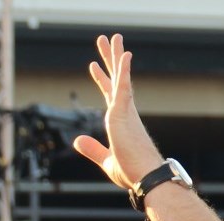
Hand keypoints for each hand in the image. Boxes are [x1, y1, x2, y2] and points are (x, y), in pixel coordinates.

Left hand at [72, 34, 166, 192]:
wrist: (146, 178)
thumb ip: (92, 149)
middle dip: (110, 60)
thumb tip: (77, 140)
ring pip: (120, 77)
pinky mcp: (124, 114)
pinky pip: (124, 87)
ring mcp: (125, 112)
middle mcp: (125, 113)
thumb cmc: (133, 173)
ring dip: (116, 56)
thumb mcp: (106, 161)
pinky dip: (123, 70)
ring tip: (112, 37)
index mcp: (121, 123)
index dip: (102, 80)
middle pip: (116, 80)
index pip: (110, 96)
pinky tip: (124, 55)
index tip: (94, 66)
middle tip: (107, 40)